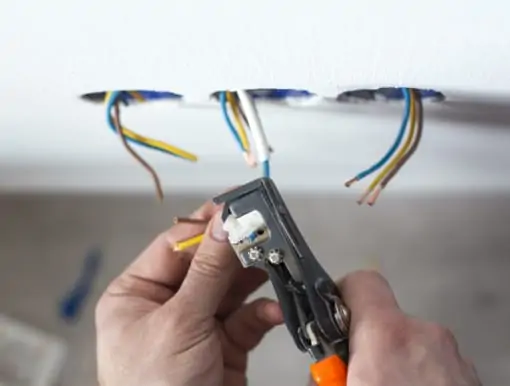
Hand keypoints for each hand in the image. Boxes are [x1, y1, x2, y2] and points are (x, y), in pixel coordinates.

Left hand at [95, 201, 283, 385]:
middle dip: (236, 250)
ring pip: (232, 288)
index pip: (176, 245)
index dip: (206, 224)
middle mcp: (167, 307)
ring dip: (254, 277)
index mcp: (137, 295)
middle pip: (207, 264)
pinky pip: (248, 319)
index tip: (235, 203)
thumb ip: (208, 271)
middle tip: (262, 230)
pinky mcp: (224, 346)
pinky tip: (274, 309)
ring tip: (274, 261)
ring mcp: (197, 326)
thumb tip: (224, 223)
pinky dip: (263, 312)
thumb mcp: (179, 323)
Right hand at [328, 271, 481, 385]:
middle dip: (368, 344)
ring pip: (413, 342)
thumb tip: (315, 370)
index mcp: (386, 337)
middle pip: (386, 320)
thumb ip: (325, 368)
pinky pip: (436, 362)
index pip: (362, 282)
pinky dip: (421, 375)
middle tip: (357, 374)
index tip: (333, 315)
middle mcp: (426, 337)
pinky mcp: (471, 376)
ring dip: (397, 361)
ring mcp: (455, 357)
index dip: (343, 294)